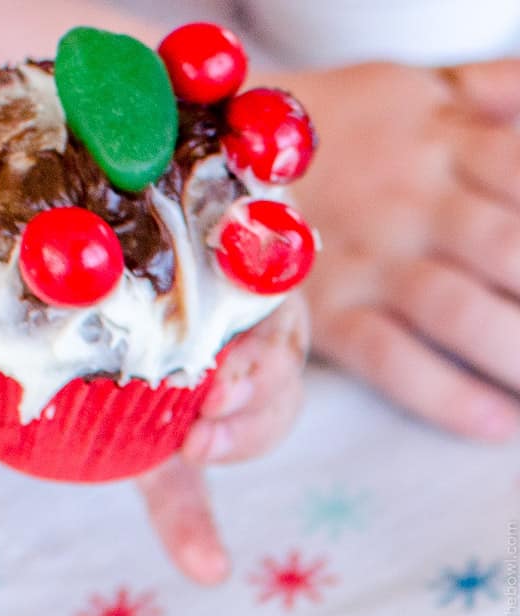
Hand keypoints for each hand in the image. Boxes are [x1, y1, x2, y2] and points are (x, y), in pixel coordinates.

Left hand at [0, 167, 308, 584]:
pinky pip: (186, 471)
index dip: (260, 254)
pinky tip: (207, 565)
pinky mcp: (147, 427)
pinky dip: (197, 515)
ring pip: (253, 391)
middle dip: (265, 361)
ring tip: (203, 452)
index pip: (233, 219)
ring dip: (252, 427)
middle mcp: (181, 288)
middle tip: (219, 397)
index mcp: (148, 213)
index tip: (238, 300)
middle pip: (267, 316)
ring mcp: (173, 362)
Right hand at [267, 59, 519, 440]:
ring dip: (514, 353)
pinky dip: (447, 396)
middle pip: (509, 252)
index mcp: (445, 140)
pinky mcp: (326, 312)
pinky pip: (390, 359)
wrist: (230, 157)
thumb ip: (497, 89)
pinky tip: (498, 423)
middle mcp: (411, 204)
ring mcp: (365, 262)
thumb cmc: (340, 128)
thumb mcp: (420, 86)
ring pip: (456, 311)